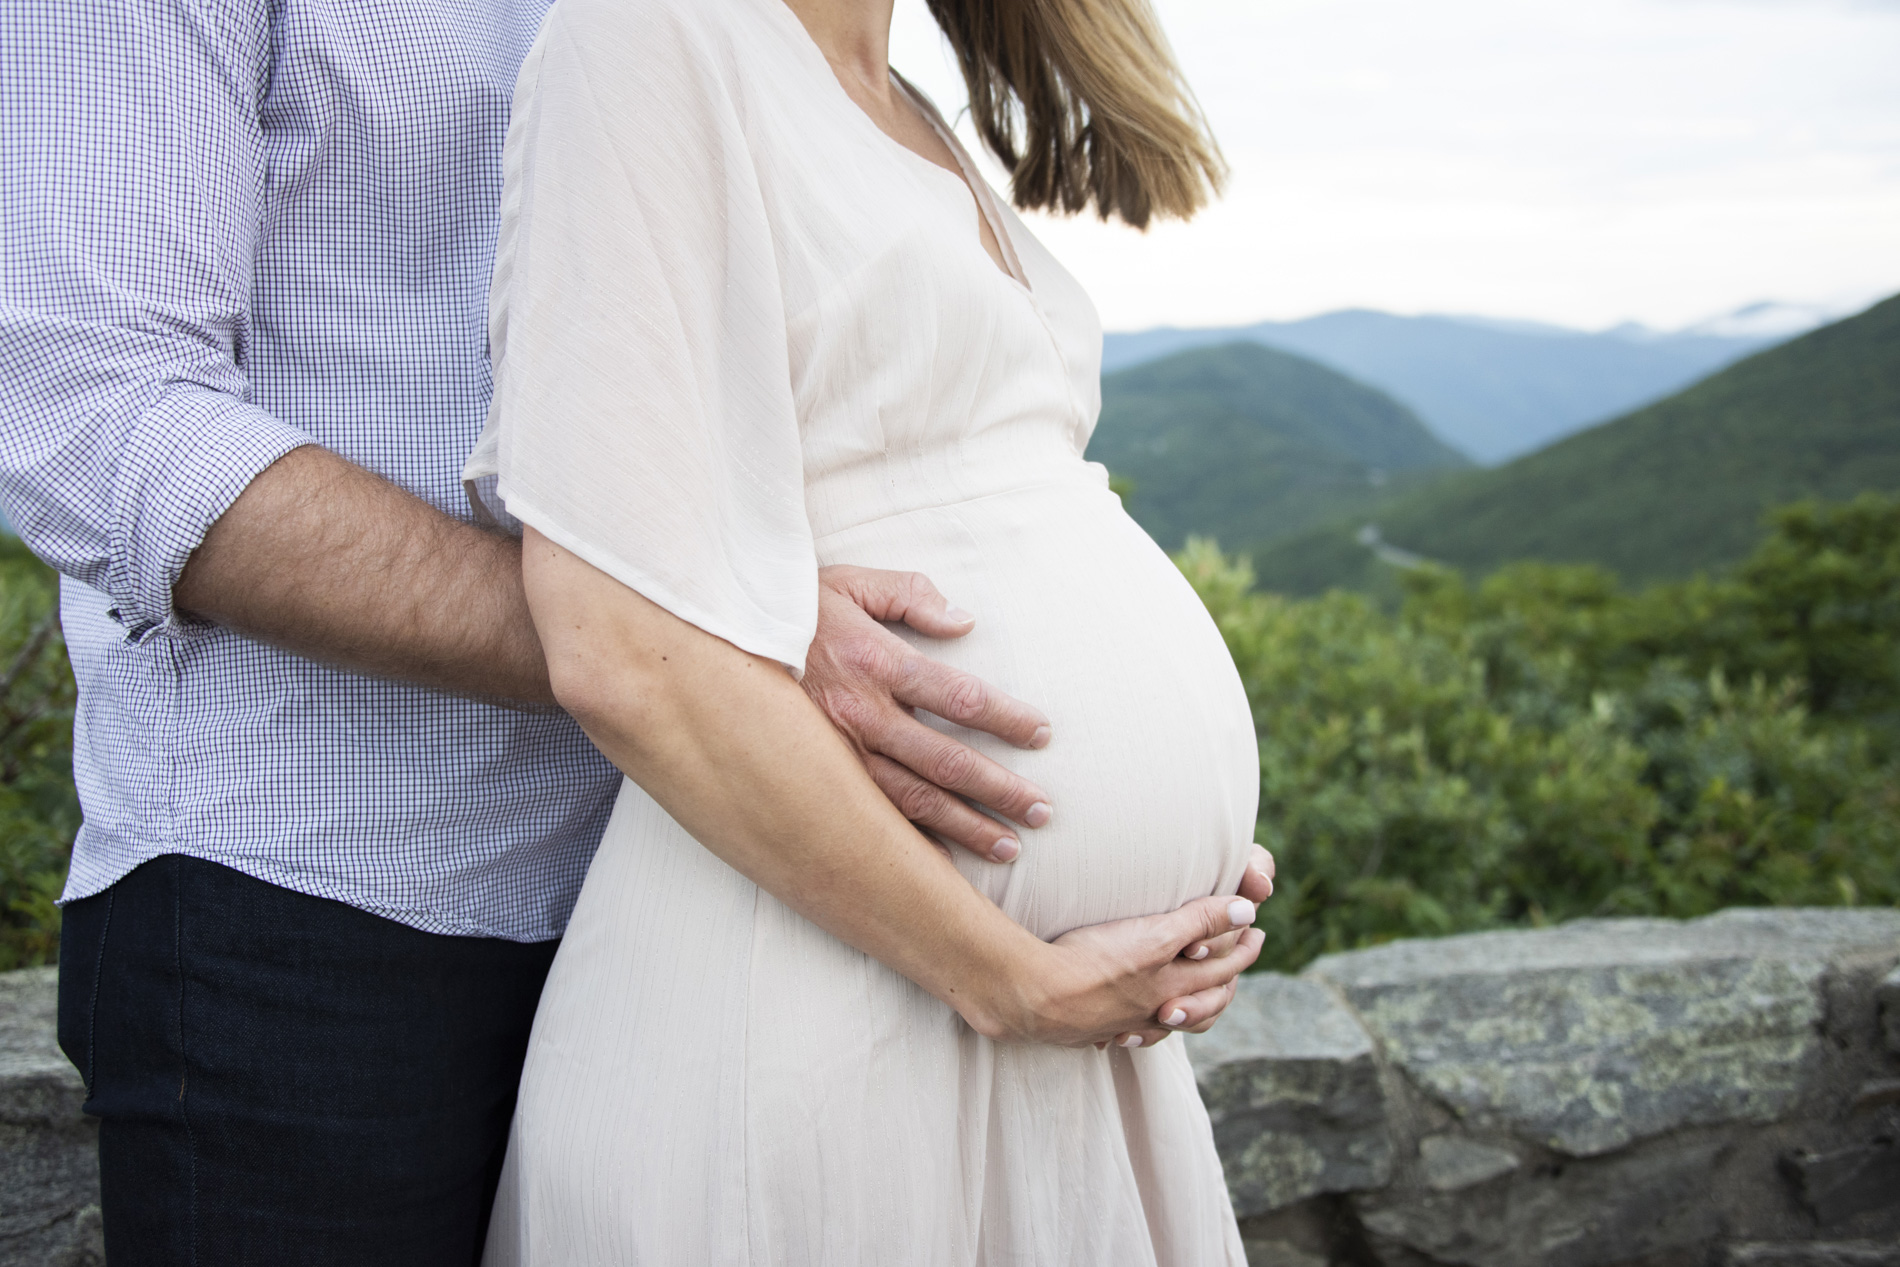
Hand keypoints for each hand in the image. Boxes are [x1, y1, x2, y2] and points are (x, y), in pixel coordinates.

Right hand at [803, 565, 1053, 862]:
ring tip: (1008, 848)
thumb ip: (910, 593)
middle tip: (1043, 812)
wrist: (708, 638)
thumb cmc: (788, 607)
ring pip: (912, 802)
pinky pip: (868, 819)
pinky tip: (939, 867)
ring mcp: (836, 754)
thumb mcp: (848, 581)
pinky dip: (907, 846)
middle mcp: (860, 715)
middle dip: (1000, 790)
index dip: (1006, 719)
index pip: (959, 697)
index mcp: (875, 661)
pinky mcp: (814, 778)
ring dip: (965, 827)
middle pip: (946, 762)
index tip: (1042, 735)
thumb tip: (964, 622)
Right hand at [970, 887, 1267, 1047]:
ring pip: (1167, 1025)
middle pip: (1203, 1006)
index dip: (1243, 949)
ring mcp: (1125, 1023)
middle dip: (1224, 984)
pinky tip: (1127, 1026)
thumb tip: (1248, 911)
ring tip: (1189, 1003)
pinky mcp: (1094, 1027)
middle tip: (1234, 967)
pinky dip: (1139, 1030)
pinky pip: (1127, 1033)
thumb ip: (1200, 922)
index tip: (1256, 932)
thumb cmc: (1096, 963)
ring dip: (1186, 1013)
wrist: (1037, 998)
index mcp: (1176, 988)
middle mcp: (1155, 1011)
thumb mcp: (1154, 936)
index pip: (1223, 971)